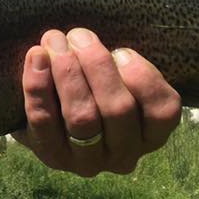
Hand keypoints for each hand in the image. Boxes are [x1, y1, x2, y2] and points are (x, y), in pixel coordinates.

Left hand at [11, 28, 180, 175]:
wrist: (51, 117)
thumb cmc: (93, 89)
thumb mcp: (117, 78)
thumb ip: (118, 65)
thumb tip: (90, 41)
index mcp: (151, 135)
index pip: (162, 110)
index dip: (142, 76)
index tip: (120, 51)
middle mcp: (124, 155)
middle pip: (118, 110)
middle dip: (97, 65)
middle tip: (78, 36)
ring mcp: (87, 162)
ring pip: (82, 117)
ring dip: (68, 73)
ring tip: (55, 42)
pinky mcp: (52, 156)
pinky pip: (44, 121)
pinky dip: (38, 86)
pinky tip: (37, 57)